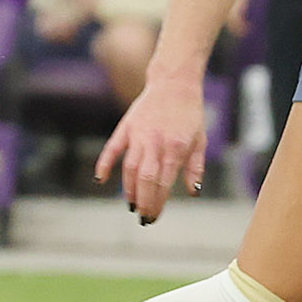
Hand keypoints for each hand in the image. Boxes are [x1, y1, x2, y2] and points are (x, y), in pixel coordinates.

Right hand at [96, 74, 207, 220]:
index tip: (154, 216)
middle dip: (143, 201)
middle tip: (143, 217)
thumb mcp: (201, 141)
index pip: (163, 183)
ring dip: (128, 189)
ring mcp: (138, 135)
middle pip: (144, 179)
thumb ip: (195, 168)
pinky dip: (104, 164)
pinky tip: (100, 180)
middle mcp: (155, 143)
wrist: (174, 84)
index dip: (157, 202)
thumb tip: (193, 192)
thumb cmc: (190, 114)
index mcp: (176, 148)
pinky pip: (112, 148)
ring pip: (129, 168)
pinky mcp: (126, 127)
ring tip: (131, 204)